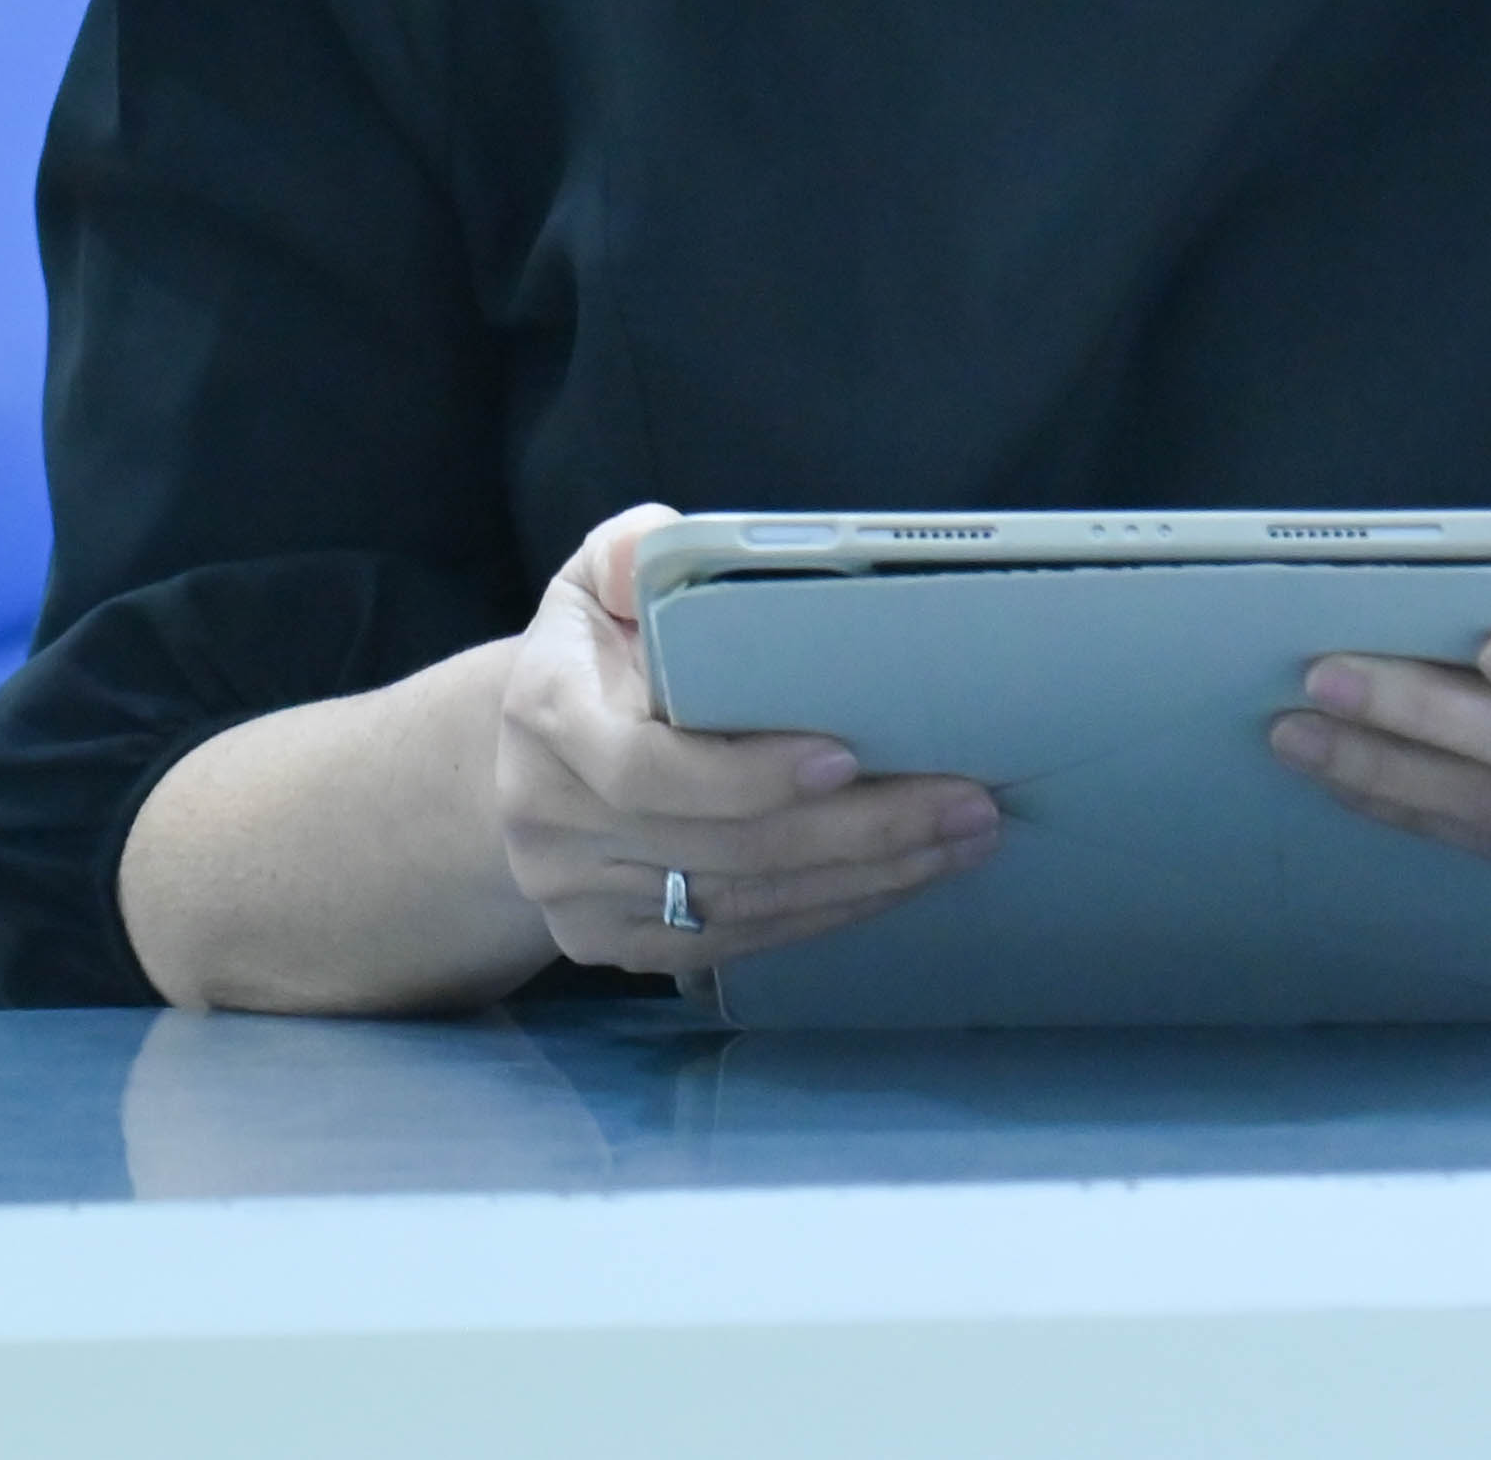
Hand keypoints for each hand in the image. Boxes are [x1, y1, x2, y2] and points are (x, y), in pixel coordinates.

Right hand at [492, 504, 1000, 980]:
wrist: (525, 756)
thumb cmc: (595, 649)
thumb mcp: (599, 579)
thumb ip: (633, 552)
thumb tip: (661, 544)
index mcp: (547, 715)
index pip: (644, 771)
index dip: (747, 777)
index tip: (847, 756)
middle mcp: (548, 821)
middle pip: (718, 848)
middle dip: (855, 831)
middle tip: (966, 807)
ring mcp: (575, 897)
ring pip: (736, 907)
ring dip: (860, 879)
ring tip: (956, 843)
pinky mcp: (611, 946)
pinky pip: (730, 944)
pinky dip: (822, 915)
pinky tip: (895, 882)